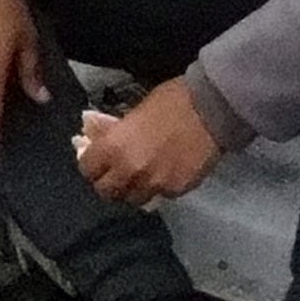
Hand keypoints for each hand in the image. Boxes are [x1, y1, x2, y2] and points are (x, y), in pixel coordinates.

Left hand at [74, 77, 221, 205]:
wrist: (212, 109)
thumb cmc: (172, 100)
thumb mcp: (134, 110)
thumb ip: (115, 132)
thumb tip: (98, 138)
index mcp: (113, 147)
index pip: (87, 170)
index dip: (92, 165)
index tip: (99, 160)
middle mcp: (129, 171)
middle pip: (107, 192)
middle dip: (110, 183)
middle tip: (117, 173)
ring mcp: (153, 185)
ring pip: (132, 200)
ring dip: (133, 189)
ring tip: (141, 176)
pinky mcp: (176, 191)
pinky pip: (159, 196)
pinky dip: (158, 188)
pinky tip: (166, 173)